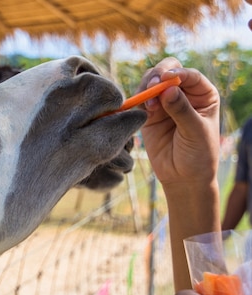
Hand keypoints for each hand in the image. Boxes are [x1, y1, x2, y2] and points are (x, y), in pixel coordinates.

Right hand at [139, 57, 219, 189]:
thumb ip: (182, 110)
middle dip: (159, 74)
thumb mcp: (195, 131)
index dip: (178, 73)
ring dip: (147, 87)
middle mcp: (183, 94)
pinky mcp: (148, 115)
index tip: (167, 79)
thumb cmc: (198, 154)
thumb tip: (168, 89)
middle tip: (154, 85)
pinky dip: (138, 100)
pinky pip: (140, 100)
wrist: (183, 177)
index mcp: (202, 94)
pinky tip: (144, 109)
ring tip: (149, 103)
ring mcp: (164, 103)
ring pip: (151, 82)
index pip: (190, 75)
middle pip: (168, 71)